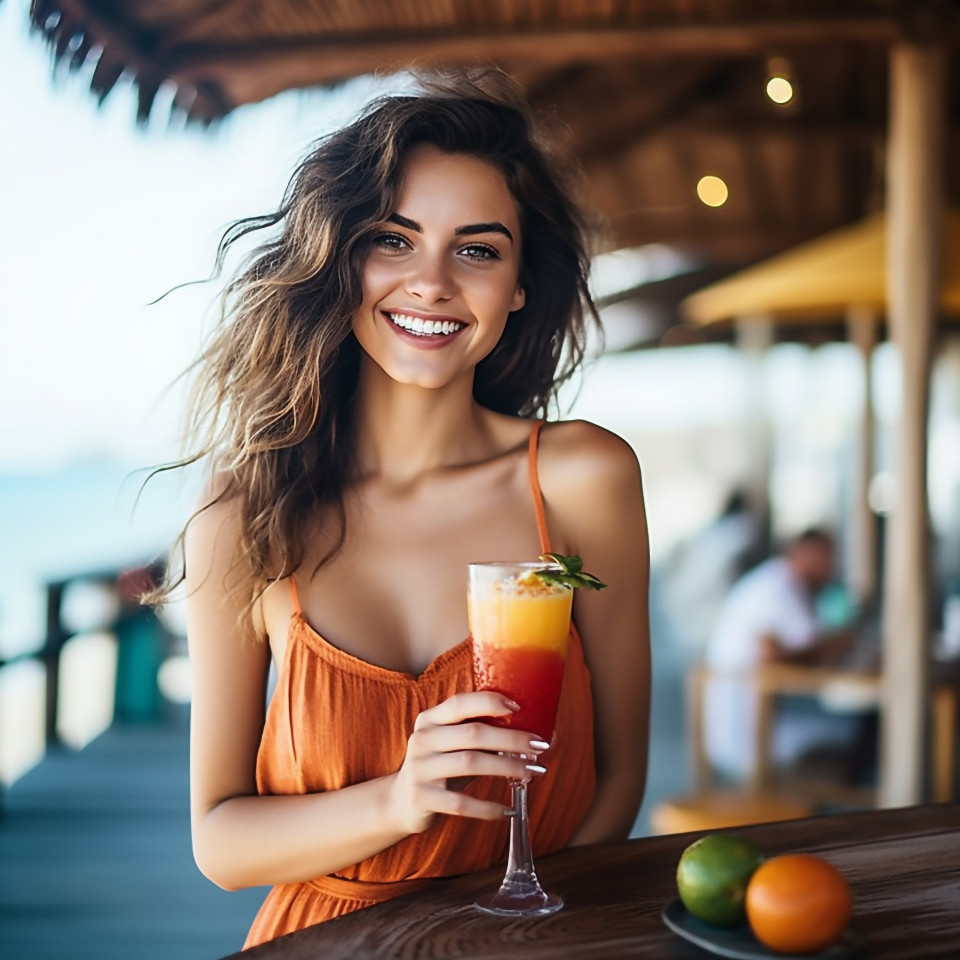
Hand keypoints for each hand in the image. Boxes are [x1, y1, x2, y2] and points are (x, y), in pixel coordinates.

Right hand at [386, 692, 548, 835]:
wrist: (402, 801)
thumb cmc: (442, 765)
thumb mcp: (453, 743)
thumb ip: (484, 733)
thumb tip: (544, 732)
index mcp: (430, 719)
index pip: (460, 703)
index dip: (489, 702)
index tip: (519, 708)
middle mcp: (422, 740)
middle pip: (473, 734)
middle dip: (511, 738)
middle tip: (539, 746)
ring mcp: (420, 769)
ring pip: (471, 763)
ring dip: (507, 767)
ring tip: (532, 772)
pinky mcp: (422, 798)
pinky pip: (461, 803)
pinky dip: (488, 807)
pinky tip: (507, 809)